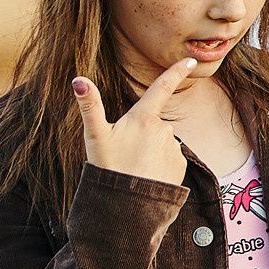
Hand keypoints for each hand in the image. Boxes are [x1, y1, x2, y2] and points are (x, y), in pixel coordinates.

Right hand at [71, 62, 195, 184]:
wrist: (126, 207)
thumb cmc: (108, 168)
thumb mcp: (95, 136)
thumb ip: (89, 106)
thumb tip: (78, 80)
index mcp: (144, 118)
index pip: (162, 87)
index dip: (176, 71)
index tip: (190, 60)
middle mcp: (164, 129)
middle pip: (152, 123)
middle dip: (141, 134)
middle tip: (124, 154)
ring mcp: (174, 148)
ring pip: (160, 142)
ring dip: (149, 151)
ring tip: (134, 168)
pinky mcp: (180, 166)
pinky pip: (168, 159)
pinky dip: (158, 165)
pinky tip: (147, 176)